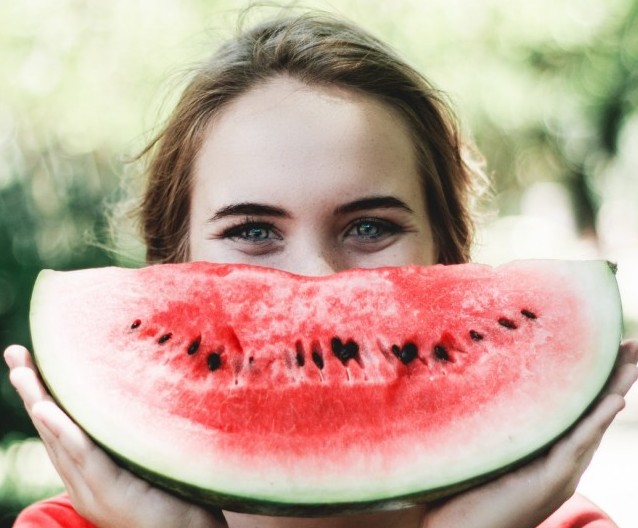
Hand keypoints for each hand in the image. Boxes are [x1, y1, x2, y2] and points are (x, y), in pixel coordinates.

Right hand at [4, 345, 226, 527]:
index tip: (28, 360)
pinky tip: (45, 409)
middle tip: (14, 353)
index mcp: (87, 471)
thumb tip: (135, 388)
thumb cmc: (172, 493)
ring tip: (21, 372)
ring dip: (39, 403)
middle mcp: (82, 479)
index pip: (59, 426)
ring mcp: (92, 488)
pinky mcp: (111, 493)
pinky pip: (84, 457)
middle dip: (31, 390)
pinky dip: (64, 432)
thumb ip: (129, 432)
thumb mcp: (142, 456)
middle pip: (51, 428)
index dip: (41, 394)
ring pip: (60, 439)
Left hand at [421, 339, 637, 527]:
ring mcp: (559, 475)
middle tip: (632, 345)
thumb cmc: (460, 493)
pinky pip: (577, 446)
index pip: (576, 411)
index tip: (605, 348)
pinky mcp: (550, 483)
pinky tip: (614, 399)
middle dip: (615, 379)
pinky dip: (596, 421)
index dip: (592, 381)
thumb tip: (479, 379)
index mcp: (546, 454)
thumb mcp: (482, 448)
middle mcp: (560, 463)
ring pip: (592, 425)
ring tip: (632, 359)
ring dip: (614, 390)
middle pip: (592, 413)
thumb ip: (493, 424)